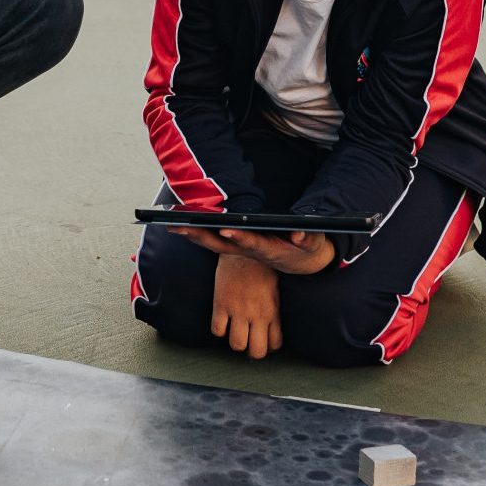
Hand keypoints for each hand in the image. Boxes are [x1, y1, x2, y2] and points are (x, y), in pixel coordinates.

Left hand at [171, 226, 335, 275]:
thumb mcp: (312, 244)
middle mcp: (249, 251)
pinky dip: (196, 232)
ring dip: (193, 234)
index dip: (240, 238)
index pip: (252, 244)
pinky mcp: (235, 246)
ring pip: (213, 243)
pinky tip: (180, 226)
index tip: (226, 230)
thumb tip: (299, 235)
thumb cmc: (304, 249)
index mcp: (268, 249)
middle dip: (202, 235)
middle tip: (181, 227)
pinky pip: (212, 240)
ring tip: (173, 225)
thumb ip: (308, 238)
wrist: (299, 261)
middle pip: (222, 245)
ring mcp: (240, 250)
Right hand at [212, 255, 282, 359]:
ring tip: (234, 331)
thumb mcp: (274, 291)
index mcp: (272, 311)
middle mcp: (257, 314)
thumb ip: (273, 310)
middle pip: (256, 351)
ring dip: (235, 341)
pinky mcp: (221, 304)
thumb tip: (270, 325)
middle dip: (252, 350)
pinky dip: (218, 329)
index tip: (262, 339)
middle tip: (248, 340)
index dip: (267, 346)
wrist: (243, 250)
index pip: (274, 344)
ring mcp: (238, 310)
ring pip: (236, 345)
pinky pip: (217, 330)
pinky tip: (222, 320)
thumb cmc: (260, 268)